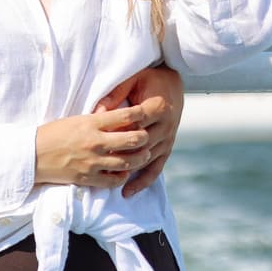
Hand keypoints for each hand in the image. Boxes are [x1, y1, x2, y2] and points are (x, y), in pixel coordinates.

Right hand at [35, 106, 159, 188]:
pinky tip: (123, 171)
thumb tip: (121, 118)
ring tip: (142, 155)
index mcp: (91, 123)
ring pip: (128, 162)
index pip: (125, 115)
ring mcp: (92, 162)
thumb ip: (98, 120)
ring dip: (139, 158)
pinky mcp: (88, 178)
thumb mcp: (75, 120)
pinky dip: (123, 176)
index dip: (140, 113)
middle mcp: (95, 142)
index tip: (146, 113)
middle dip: (144, 138)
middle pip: (132, 140)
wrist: (33, 155)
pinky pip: (114, 180)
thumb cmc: (53, 134)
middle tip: (146, 137)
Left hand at [94, 65, 183, 195]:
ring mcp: (168, 139)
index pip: (135, 124)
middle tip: (98, 163)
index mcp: (158, 107)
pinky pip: (156, 168)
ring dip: (128, 169)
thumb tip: (98, 112)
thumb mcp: (132, 80)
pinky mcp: (167, 148)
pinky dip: (143, 181)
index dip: (117, 132)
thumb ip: (115, 94)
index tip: (99, 139)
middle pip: (140, 144)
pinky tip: (128, 191)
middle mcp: (166, 126)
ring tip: (107, 181)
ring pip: (147, 158)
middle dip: (120, 153)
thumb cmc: (148, 79)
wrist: (173, 83)